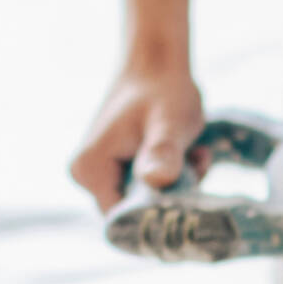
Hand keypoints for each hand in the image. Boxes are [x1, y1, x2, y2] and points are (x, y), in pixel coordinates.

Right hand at [70, 56, 205, 211]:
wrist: (157, 63)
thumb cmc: (162, 89)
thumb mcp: (169, 122)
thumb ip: (162, 152)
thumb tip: (156, 181)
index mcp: (90, 170)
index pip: (123, 220)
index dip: (158, 214)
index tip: (188, 188)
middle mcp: (87, 176)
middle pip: (135, 212)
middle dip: (172, 195)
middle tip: (195, 163)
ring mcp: (101, 173)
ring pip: (146, 201)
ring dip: (178, 184)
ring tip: (194, 152)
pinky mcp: (117, 170)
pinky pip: (149, 189)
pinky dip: (174, 176)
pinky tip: (188, 151)